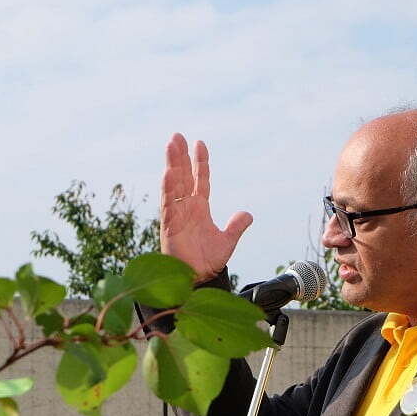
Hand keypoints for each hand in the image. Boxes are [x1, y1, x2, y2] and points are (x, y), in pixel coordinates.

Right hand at [160, 133, 252, 280]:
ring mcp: (177, 215)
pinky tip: (168, 173)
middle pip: (183, 177)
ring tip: (170, 146)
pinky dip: (168, 189)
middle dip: (180, 157)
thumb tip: (248, 214)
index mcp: (200, 209)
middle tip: (176, 136)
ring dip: (172, 166)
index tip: (199, 143)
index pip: (200, 180)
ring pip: (174, 186)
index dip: (200, 163)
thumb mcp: (227, 241)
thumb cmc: (208, 261)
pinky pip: (169, 204)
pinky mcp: (170, 225)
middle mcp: (186, 208)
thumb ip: (236, 226)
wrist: (199, 279)